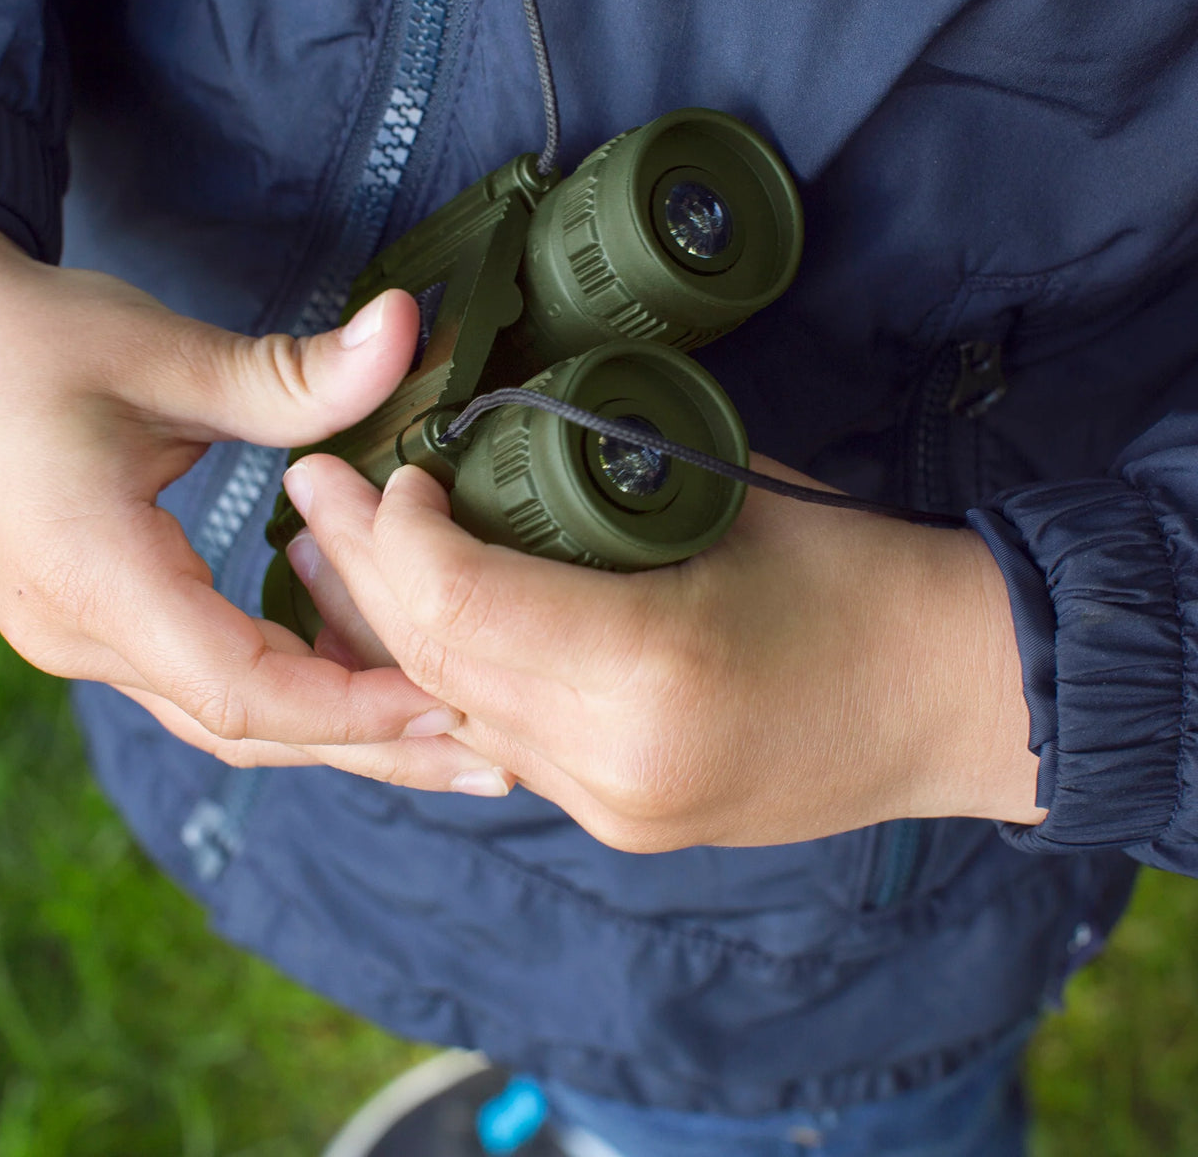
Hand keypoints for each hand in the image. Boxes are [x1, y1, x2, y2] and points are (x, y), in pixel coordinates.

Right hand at [0, 208, 509, 792]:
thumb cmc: (15, 334)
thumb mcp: (158, 352)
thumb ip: (292, 372)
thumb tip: (407, 329)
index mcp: (92, 582)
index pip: (244, 689)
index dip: (358, 710)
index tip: (458, 707)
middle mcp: (79, 635)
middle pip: (247, 726)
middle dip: (372, 747)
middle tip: (492, 763)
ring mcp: (77, 635)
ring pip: (225, 712)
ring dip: (336, 724)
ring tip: (446, 732)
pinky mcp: (89, 614)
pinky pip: (202, 674)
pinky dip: (286, 680)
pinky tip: (357, 664)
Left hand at [284, 452, 1047, 849]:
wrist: (957, 700)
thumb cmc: (862, 574)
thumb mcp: (723, 498)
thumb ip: (593, 482)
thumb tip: (483, 446)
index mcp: (646, 674)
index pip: (458, 603)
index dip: (398, 531)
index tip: (388, 467)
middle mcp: (610, 763)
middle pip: (433, 662)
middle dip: (359, 573)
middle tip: (308, 494)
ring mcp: (610, 807)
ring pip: (450, 711)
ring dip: (380, 633)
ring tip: (322, 563)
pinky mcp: (617, 818)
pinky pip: (494, 738)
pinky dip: (442, 679)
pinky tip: (406, 631)